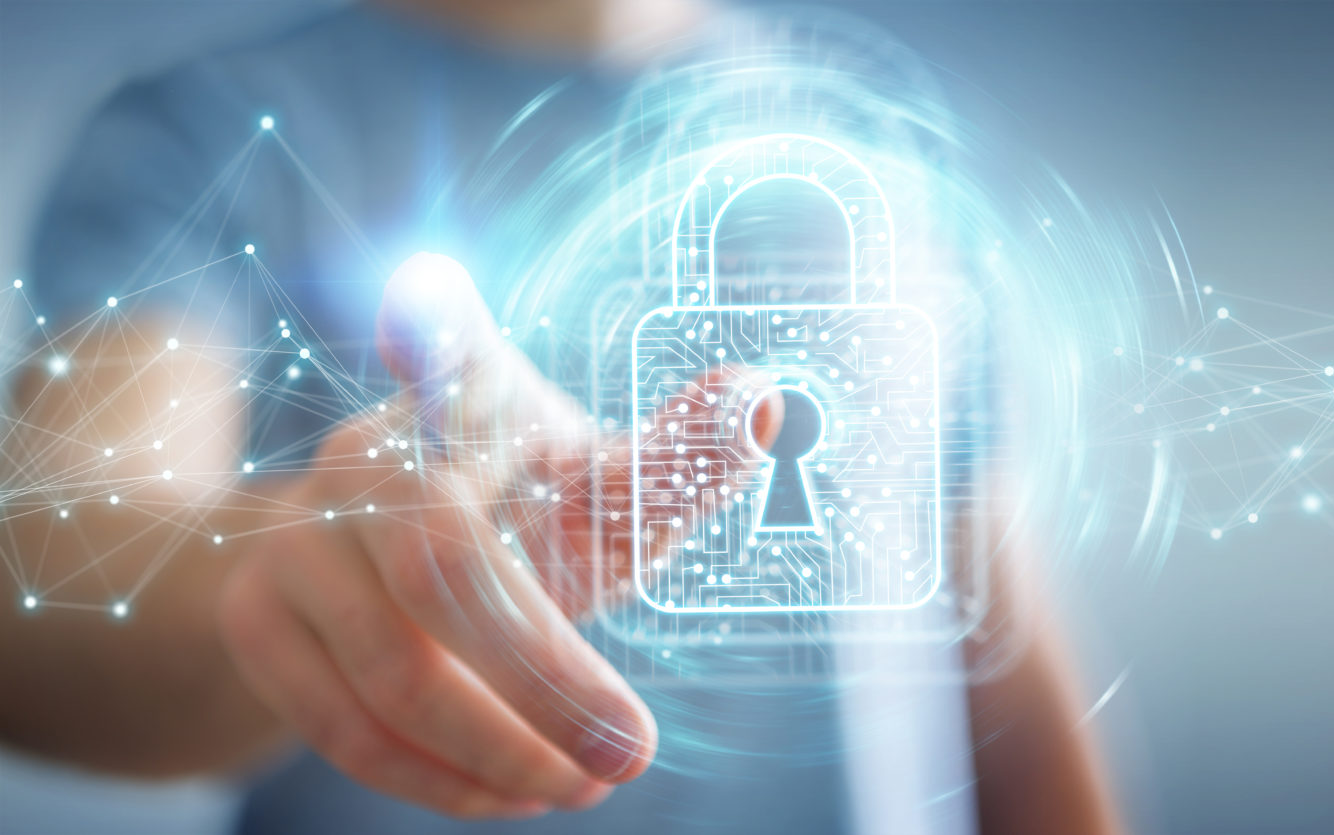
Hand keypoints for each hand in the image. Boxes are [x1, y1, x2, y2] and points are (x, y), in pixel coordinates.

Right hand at [217, 254, 774, 817]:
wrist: (370, 566)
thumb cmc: (521, 518)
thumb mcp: (599, 488)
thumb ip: (675, 460)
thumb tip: (763, 404)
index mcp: (461, 398)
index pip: (445, 344)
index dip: (434, 327)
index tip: (427, 295)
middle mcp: (363, 455)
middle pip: (442, 570)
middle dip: (545, 681)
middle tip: (630, 755)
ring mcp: (295, 534)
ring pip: (390, 673)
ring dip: (502, 752)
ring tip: (586, 783)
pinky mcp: (255, 617)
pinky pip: (342, 726)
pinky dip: (437, 780)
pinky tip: (509, 791)